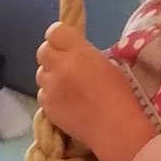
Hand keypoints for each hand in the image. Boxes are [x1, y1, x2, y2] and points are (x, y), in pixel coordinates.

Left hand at [36, 23, 153, 160]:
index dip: (59, 37)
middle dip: (52, 55)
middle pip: (43, 51)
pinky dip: (51, 96)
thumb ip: (84, 55)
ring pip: (41, 73)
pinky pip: (42, 94)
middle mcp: (60, 66)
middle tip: (65, 65)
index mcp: (78, 51)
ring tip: (66, 87)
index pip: (54, 32)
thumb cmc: (119, 95)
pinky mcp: (47, 106)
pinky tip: (65, 103)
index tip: (66, 44)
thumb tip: (74, 54)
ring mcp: (50, 87)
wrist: (114, 128)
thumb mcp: (106, 64)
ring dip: (51, 76)